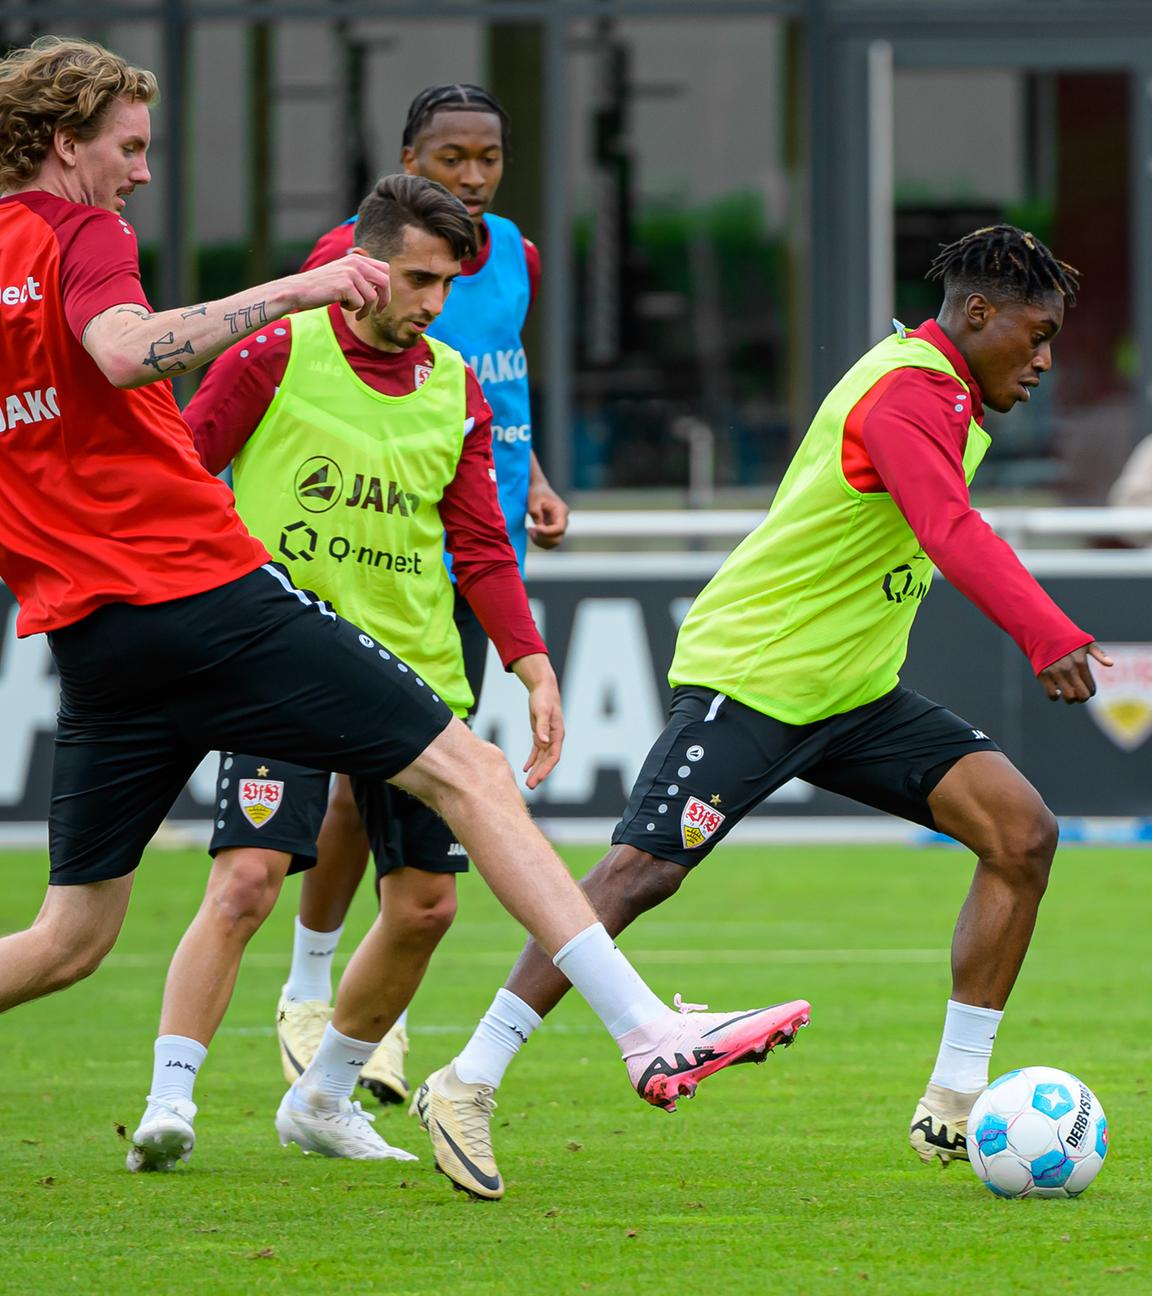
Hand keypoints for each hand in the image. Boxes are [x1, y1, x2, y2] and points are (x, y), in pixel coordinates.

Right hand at [288, 252, 389, 318]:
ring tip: (354, 312)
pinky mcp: (345, 285)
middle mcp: (355, 262)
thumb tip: (383, 289)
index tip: (381, 301)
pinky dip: (352, 309)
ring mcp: (350, 273)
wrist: (298, 290)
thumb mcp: (343, 275)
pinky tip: (340, 305)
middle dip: (384, 299)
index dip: (386, 287)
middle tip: (378, 311)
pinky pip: (359, 304)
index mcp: (356, 258)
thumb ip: (361, 276)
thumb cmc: (321, 287)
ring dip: (364, 309)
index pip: (384, 269)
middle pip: (384, 281)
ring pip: (372, 297)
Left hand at [511, 654, 564, 785]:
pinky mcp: (540, 734)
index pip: (554, 757)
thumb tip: (543, 742)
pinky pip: (536, 752)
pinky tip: (525, 769)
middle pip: (548, 761)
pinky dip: (531, 760)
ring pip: (542, 758)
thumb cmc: (544, 698)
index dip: (546, 769)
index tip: (538, 779)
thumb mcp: (542, 711)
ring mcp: (547, 737)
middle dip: (540, 774)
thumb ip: (543, 727)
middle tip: (530, 787)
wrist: (543, 688)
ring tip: (529, 783)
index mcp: (557, 734)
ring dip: (536, 770)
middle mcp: (554, 738)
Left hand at [527, 479, 569, 549]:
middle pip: (558, 538)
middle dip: (542, 538)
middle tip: (530, 530)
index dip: (547, 532)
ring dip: (540, 541)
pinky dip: (540, 542)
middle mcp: (563, 520)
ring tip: (530, 531)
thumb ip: (536, 512)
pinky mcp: (553, 530)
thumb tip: (538, 526)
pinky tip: (532, 534)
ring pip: (554, 543)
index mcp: (561, 511)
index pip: (559, 528)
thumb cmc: (536, 492)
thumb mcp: (534, 499)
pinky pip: (549, 542)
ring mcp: (559, 526)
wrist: (538, 488)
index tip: (534, 527)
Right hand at [1037, 642, 1112, 703]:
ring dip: (1070, 699)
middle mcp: (1069, 669)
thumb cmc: (1067, 639)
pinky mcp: (1043, 675)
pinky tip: (1057, 692)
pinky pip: (1051, 694)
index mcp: (1081, 662)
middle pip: (1081, 695)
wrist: (1044, 632)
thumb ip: (1099, 654)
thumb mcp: (1086, 642)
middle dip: (1083, 698)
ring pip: (1068, 697)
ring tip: (1069, 694)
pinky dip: (1055, 697)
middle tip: (1081, 695)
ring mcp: (1055, 673)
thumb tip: (1111, 664)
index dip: (1091, 691)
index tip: (1088, 689)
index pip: (1091, 687)